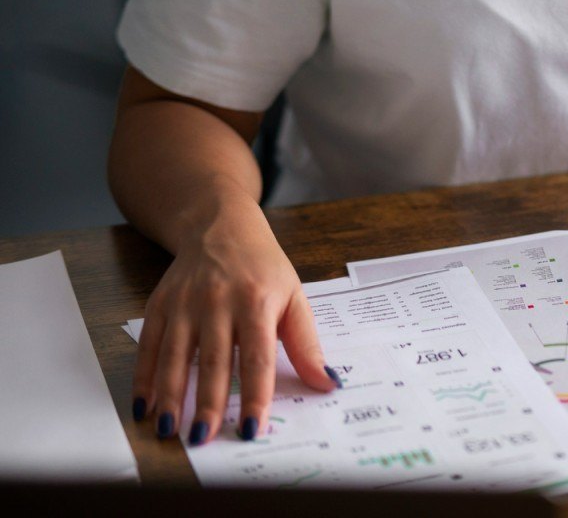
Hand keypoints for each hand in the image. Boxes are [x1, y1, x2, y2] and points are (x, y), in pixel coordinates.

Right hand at [131, 209, 336, 444]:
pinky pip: (149, 346)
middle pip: (213, 361)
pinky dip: (143, 378)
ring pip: (174, 357)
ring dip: (170, 396)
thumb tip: (327, 382)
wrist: (220, 227)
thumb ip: (307, 344)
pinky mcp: (159, 305)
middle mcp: (218, 302)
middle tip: (204, 438)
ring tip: (170, 430)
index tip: (251, 428)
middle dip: (207, 403)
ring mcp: (184, 303)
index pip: (257, 358)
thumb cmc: (263, 267)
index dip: (254, 395)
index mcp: (257, 302)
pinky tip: (144, 406)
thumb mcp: (295, 297)